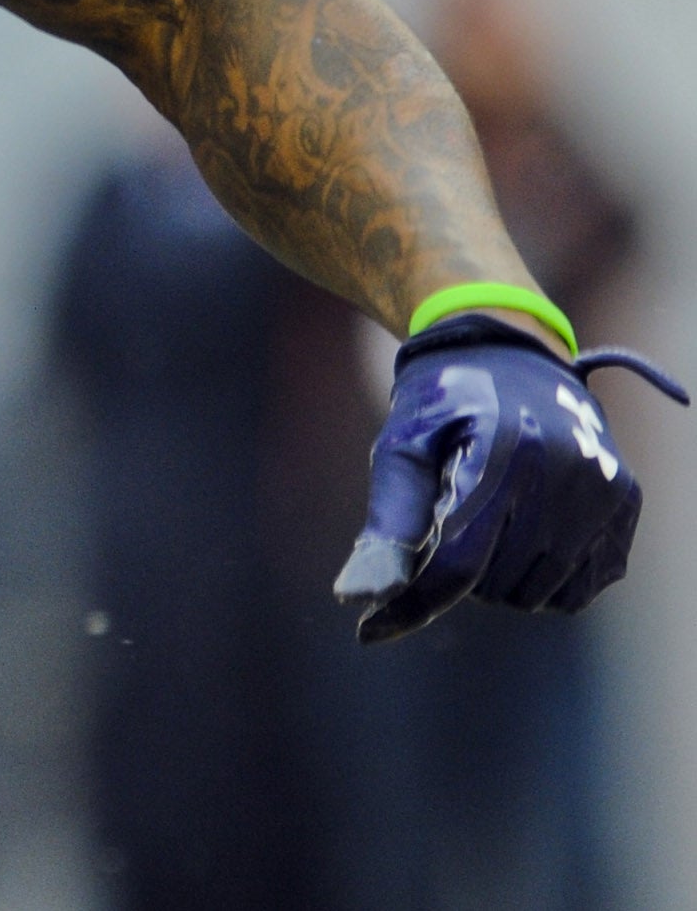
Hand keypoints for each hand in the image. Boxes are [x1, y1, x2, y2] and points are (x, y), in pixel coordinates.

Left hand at [334, 314, 686, 642]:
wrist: (510, 351)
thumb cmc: (442, 400)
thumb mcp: (401, 444)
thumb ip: (387, 521)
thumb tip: (358, 596)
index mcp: (505, 455)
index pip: (457, 562)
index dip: (410, 603)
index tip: (368, 630)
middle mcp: (566, 476)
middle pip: (494, 585)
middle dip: (455, 572)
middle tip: (447, 522)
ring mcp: (604, 492)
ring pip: (536, 595)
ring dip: (497, 579)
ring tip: (486, 521)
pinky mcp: (625, 504)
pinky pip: (579, 589)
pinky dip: (542, 581)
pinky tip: (522, 535)